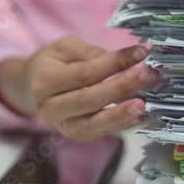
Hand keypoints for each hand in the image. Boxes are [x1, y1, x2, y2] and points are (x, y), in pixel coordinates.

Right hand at [14, 37, 155, 140]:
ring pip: (94, 123)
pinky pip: (101, 132)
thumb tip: (124, 59)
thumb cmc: (53, 63)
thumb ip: (92, 53)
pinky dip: (123, 125)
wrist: (34, 87)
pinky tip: (142, 116)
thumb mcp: (66, 48)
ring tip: (145, 105)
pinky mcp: (77, 136)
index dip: (114, 63)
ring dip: (122, 114)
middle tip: (149, 75)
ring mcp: (63, 126)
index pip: (84, 73)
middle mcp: (50, 108)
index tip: (141, 52)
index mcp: (44, 81)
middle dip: (122, 87)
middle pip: (89, 99)